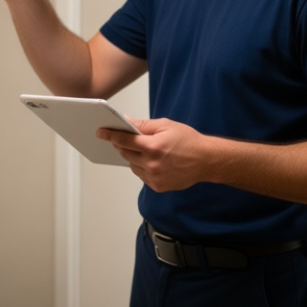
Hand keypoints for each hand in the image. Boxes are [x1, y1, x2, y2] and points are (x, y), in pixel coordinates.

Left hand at [99, 118, 213, 192]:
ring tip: (142, 150)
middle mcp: (152, 164)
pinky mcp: (158, 186)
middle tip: (120, 139)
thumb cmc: (188, 140)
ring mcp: (154, 177)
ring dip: (132, 157)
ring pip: (132, 165)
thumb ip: (143, 125)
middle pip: (125, 153)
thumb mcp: (165, 126)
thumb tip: (125, 120)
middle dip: (121, 145)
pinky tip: (151, 161)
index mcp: (153, 146)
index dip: (110, 135)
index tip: (100, 132)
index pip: (124, 139)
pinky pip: (141, 175)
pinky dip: (141, 167)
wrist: (206, 160)